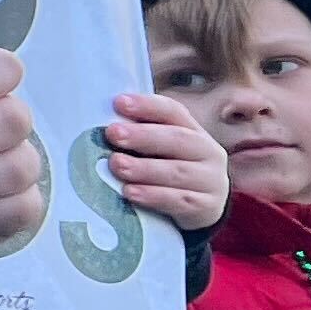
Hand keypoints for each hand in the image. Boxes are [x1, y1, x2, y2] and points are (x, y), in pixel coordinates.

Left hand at [100, 91, 230, 233]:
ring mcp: (210, 181)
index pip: (173, 112)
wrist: (203, 206)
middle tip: (113, 133)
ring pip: (177, 172)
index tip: (119, 102)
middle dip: (143, 136)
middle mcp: (207, 152)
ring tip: (116, 164)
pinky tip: (130, 192)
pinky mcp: (205, 207)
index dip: (147, 106)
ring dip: (144, 168)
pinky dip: (153, 196)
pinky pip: (179, 201)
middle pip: (177, 139)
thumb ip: (140, 136)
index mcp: (193, 131)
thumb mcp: (161, 150)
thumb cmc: (170, 169)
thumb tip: (100, 125)